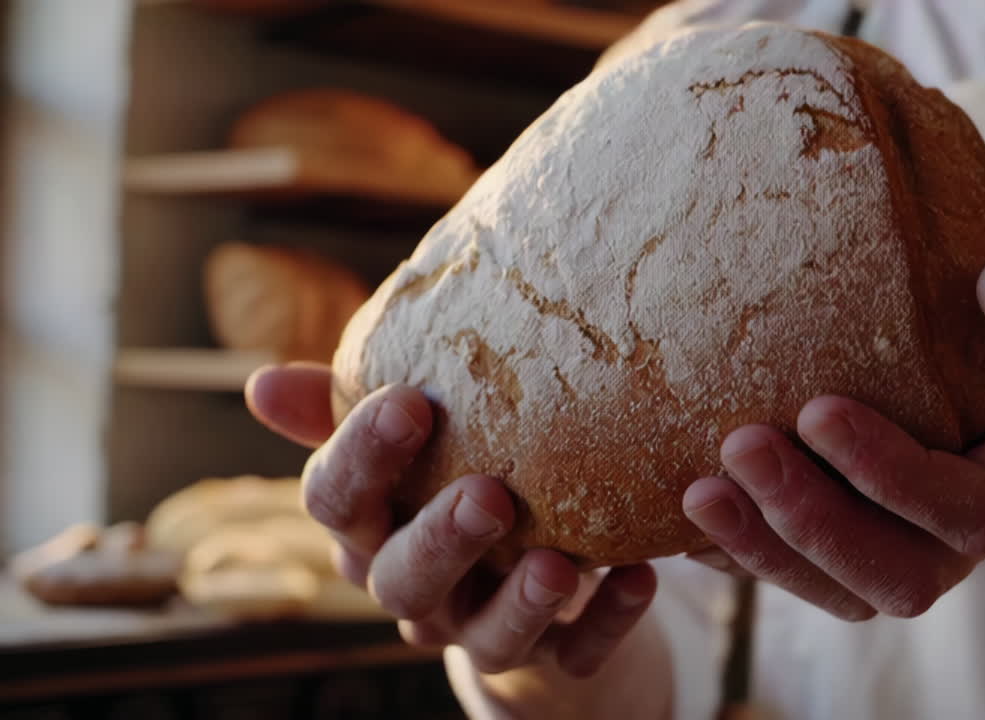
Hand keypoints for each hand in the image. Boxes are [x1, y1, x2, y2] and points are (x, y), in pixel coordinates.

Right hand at [246, 366, 656, 675]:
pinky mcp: (551, 662)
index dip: (361, 458)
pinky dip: (607, 624)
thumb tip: (258, 385)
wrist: (528, 594)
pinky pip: (575, 656)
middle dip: (442, 541)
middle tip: (490, 495)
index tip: (407, 401)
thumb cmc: (453, 492)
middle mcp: (417, 591)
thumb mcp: (410, 453)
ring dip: (522, 604)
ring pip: (486, 638)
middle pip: (403, 582)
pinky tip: (641, 580)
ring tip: (561, 564)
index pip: (336, 504)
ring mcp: (482, 631)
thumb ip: (346, 414)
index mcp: (372, 530)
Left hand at [682, 216, 984, 619]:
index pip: (973, 511)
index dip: (895, 477)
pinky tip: (675, 512)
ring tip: (694, 490)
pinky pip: (797, 572)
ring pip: (840, 591)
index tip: (819, 409)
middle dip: (813, 523)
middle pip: (898, 577)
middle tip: (738, 446)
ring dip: (764, 550)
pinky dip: (738, 554)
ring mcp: (908, 545)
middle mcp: (966, 531)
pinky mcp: (853, 540)